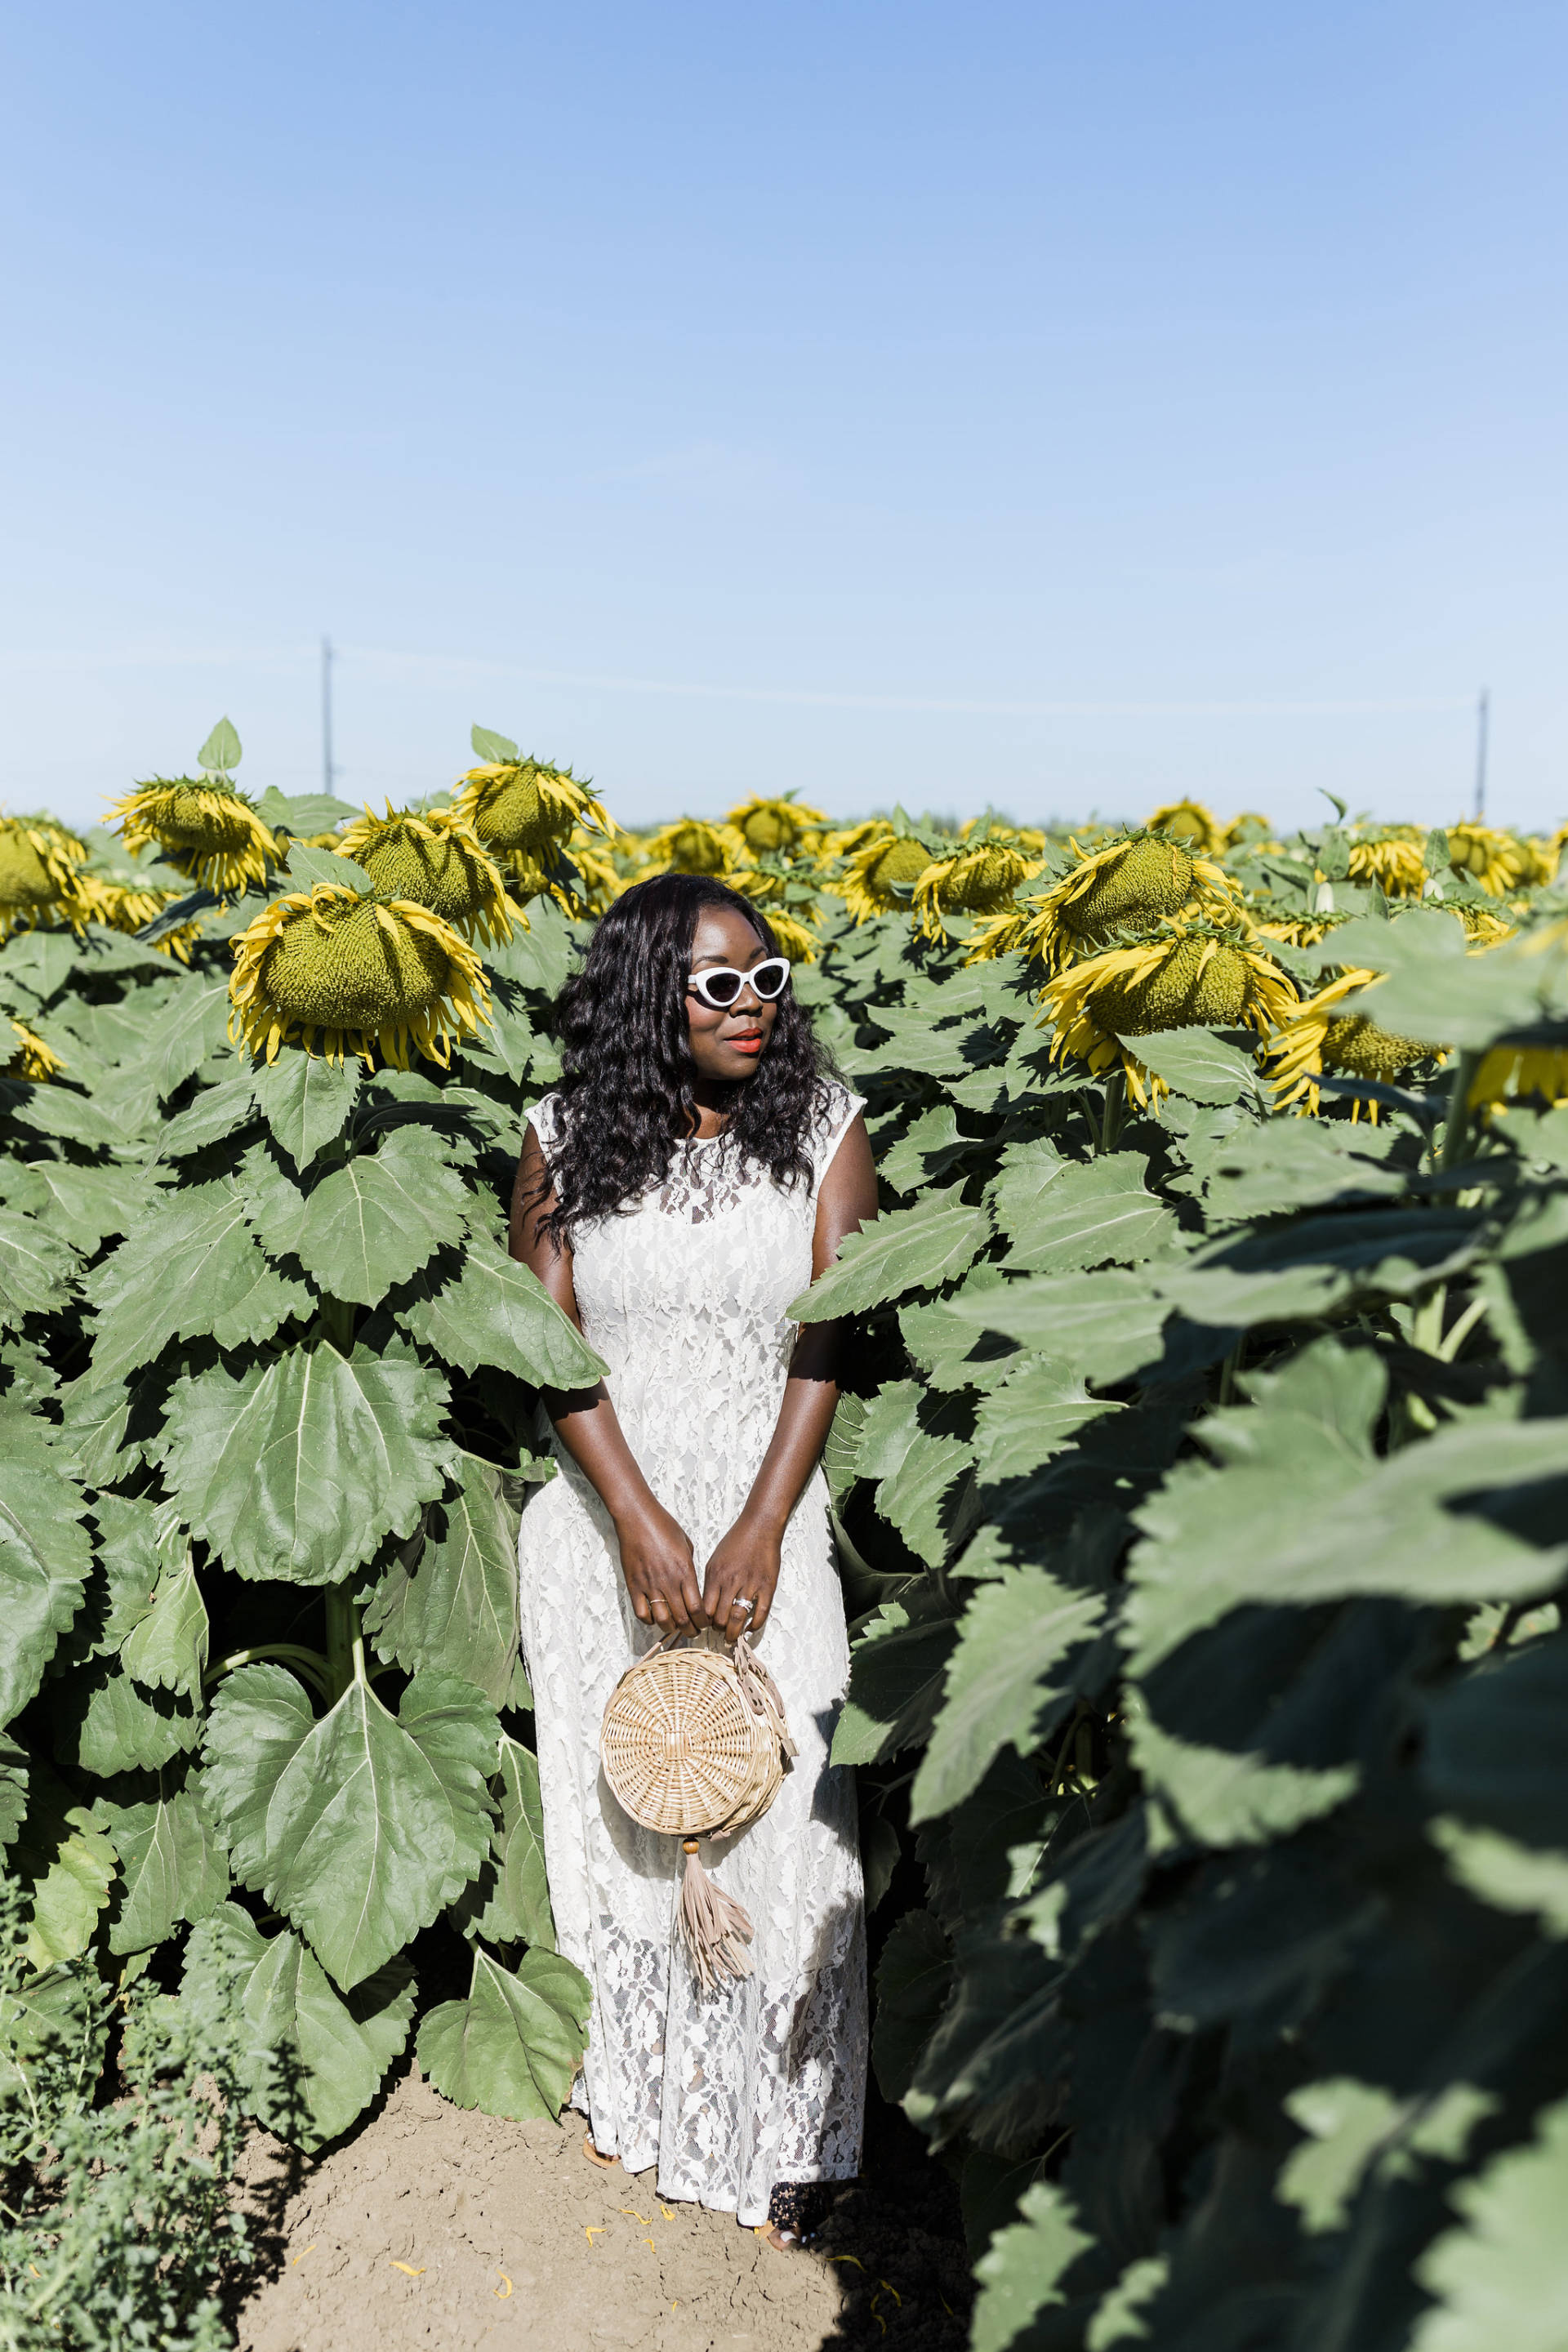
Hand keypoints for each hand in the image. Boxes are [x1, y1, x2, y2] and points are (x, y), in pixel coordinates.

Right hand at [614, 1498, 707, 1634]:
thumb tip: (691, 1583)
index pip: (698, 1608)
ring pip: (662, 1620)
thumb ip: (689, 1567)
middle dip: (690, 1630)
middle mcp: (668, 1581)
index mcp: (685, 1571)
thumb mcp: (686, 1544)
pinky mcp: (633, 1585)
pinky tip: (654, 1617)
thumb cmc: (663, 1526)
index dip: (703, 1622)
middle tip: (693, 1632)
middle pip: (682, 1618)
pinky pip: (641, 1612)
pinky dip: (649, 1620)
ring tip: (675, 1628)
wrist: (637, 1518)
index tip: (705, 1625)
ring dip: (670, 1628)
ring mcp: (649, 1585)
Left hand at [702, 1512, 782, 1644]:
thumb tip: (705, 1605)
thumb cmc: (736, 1542)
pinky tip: (750, 1628)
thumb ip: (710, 1583)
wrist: (760, 1527)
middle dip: (718, 1629)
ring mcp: (751, 1585)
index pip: (705, 1608)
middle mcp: (731, 1582)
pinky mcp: (768, 1586)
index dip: (704, 1621)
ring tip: (732, 1637)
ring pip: (738, 1618)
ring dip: (734, 1633)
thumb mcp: (715, 1559)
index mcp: (716, 1575)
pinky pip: (761, 1613)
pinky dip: (755, 1625)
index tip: (706, 1625)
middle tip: (720, 1632)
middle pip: (720, 1617)